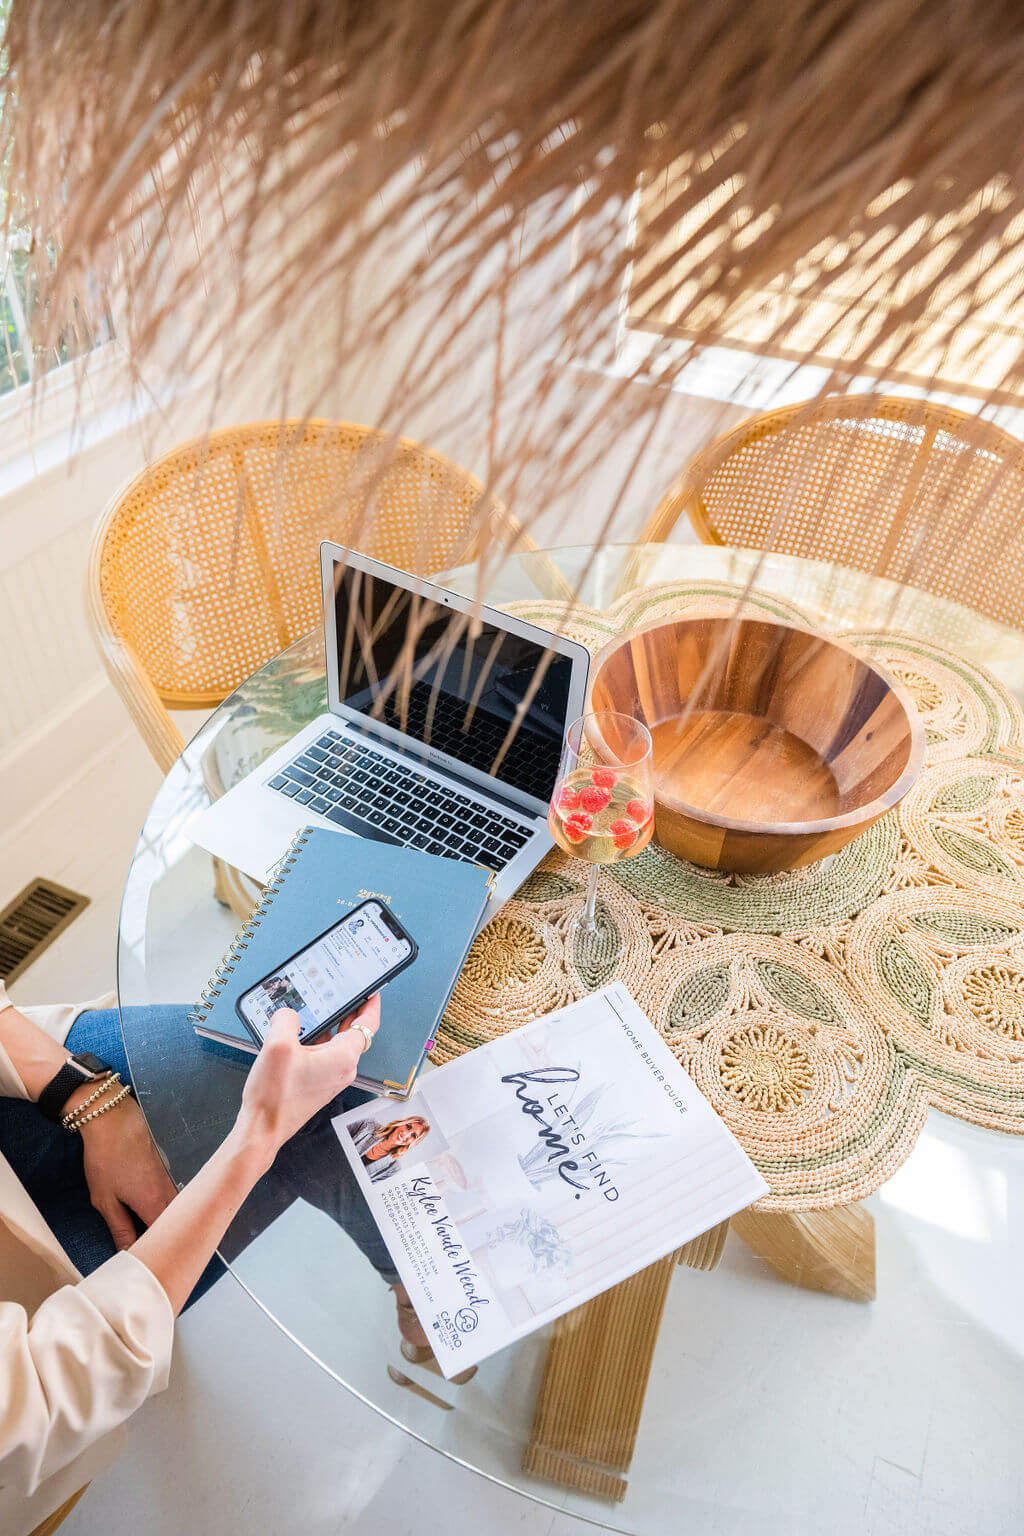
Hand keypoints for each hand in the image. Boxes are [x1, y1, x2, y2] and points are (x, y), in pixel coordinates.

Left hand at [79, 1095, 178, 1250]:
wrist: (114, 1119)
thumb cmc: (107, 1157)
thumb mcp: (105, 1199)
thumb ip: (120, 1228)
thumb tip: (129, 1252)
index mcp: (154, 1204)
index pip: (167, 1239)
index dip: (164, 1254)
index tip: (157, 1266)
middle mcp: (169, 1193)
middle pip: (177, 1226)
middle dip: (171, 1242)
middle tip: (163, 1258)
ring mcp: (169, 1179)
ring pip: (175, 1211)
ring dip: (169, 1226)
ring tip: (159, 1240)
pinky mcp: (164, 1170)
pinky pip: (172, 1198)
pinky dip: (166, 1210)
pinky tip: (154, 1215)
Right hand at [235, 996, 379, 1160]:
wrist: (263, 1130)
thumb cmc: (274, 1097)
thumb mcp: (277, 1046)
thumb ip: (286, 1019)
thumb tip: (288, 1013)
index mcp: (343, 1057)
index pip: (368, 1024)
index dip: (371, 1003)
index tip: (371, 990)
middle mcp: (343, 1068)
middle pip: (353, 1031)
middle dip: (348, 1010)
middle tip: (340, 991)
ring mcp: (331, 1077)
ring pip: (336, 1043)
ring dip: (328, 1025)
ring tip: (315, 1008)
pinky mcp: (319, 1083)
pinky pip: (324, 1054)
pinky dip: (317, 1041)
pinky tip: (298, 1033)